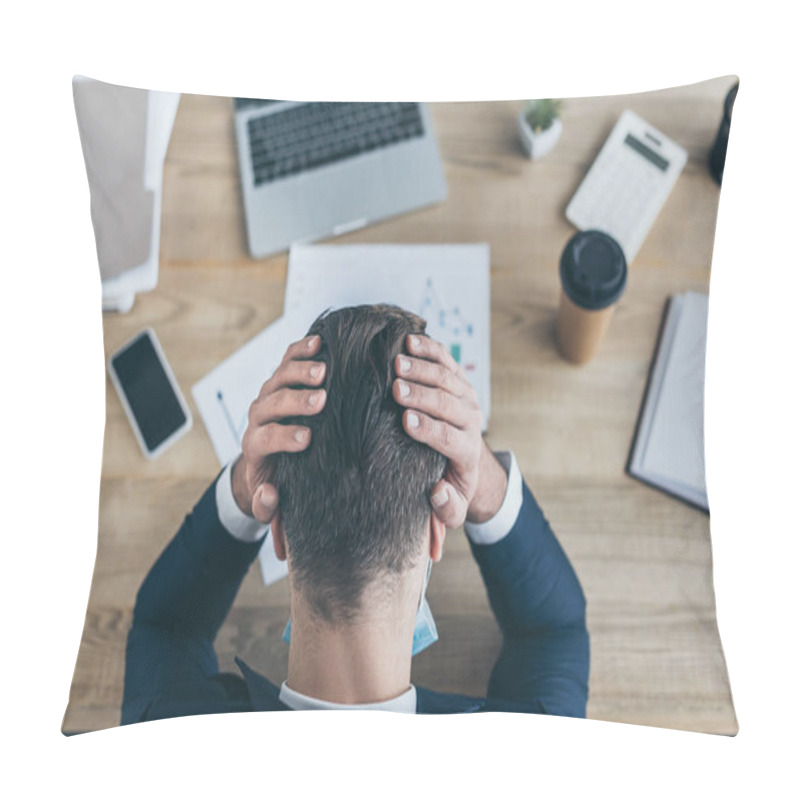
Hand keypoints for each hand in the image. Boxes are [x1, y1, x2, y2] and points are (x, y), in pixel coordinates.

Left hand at [231, 334, 326, 523]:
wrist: (264, 459)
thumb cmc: (274, 481)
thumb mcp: (268, 504)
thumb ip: (266, 507)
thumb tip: (269, 495)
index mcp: (255, 446)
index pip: (265, 438)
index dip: (283, 437)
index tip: (306, 438)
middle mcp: (259, 416)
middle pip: (272, 403)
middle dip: (295, 400)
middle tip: (320, 400)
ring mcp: (269, 395)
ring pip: (279, 377)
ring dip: (299, 371)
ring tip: (323, 370)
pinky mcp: (280, 380)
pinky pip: (287, 360)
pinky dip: (301, 350)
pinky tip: (319, 342)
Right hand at [393, 335, 507, 527]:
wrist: (466, 456)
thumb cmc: (448, 482)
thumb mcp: (451, 507)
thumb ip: (446, 507)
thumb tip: (437, 490)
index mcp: (466, 451)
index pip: (449, 438)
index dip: (429, 429)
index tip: (405, 421)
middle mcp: (470, 420)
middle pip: (447, 403)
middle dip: (422, 395)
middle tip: (396, 388)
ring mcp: (465, 395)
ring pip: (446, 377)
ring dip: (422, 368)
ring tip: (396, 362)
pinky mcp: (458, 378)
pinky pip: (444, 358)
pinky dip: (428, 348)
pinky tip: (409, 340)